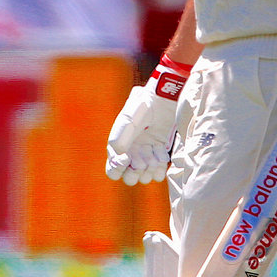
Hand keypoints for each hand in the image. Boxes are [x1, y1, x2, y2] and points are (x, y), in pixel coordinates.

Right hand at [105, 56, 189, 184]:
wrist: (163, 100)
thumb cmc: (142, 107)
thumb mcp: (127, 121)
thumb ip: (120, 139)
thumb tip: (119, 157)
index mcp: (118, 147)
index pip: (112, 171)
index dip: (118, 169)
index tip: (126, 158)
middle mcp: (130, 153)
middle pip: (129, 177)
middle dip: (135, 172)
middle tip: (142, 161)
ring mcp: (145, 154)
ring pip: (144, 176)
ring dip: (149, 169)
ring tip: (153, 154)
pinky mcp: (159, 153)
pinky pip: (158, 172)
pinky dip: (160, 166)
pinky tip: (161, 153)